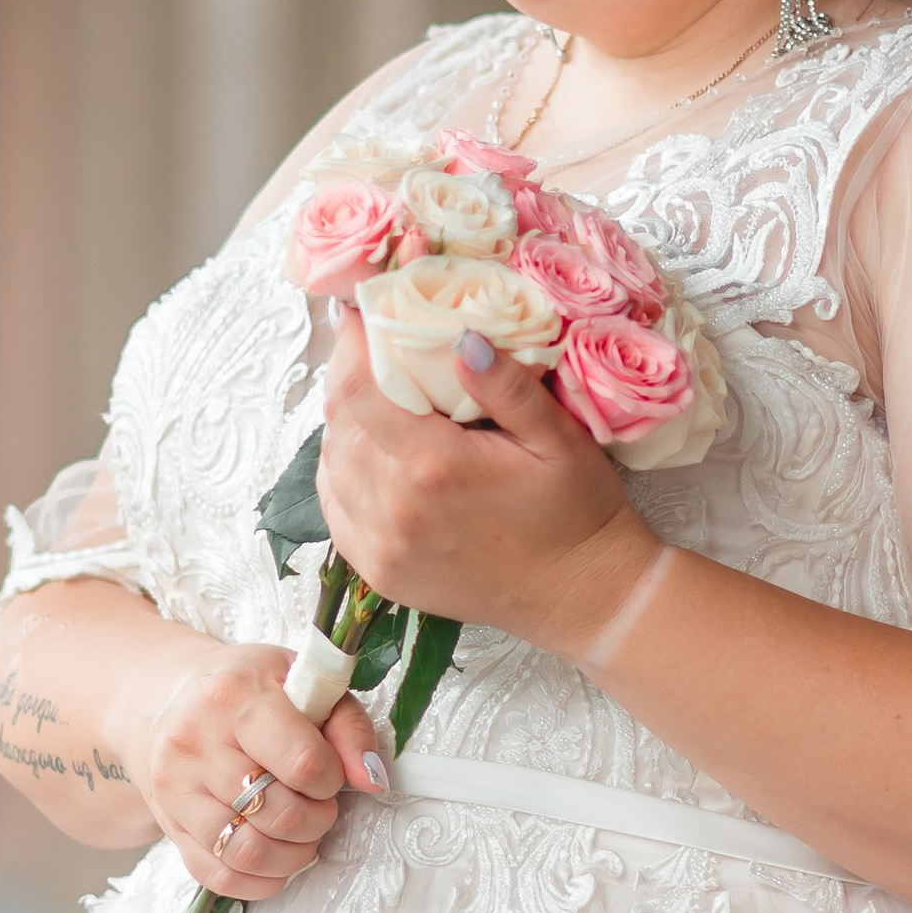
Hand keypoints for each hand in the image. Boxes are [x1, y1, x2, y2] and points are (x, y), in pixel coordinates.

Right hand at [138, 640, 385, 902]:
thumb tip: (372, 779)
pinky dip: (259, 881)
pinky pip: (218, 876)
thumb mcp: (302, 682)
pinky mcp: (169, 825)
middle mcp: (196, 744)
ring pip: (246, 853)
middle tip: (320, 805)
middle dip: (317, 820)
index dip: (331, 780)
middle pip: (278, 814)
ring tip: (301, 834)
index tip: (329, 773)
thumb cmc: (246, 689)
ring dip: (291, 856)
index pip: (301, 762)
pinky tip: (275, 859)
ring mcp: (176, 789)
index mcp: (235, 697)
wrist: (169, 697)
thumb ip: (347, 726)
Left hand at [316, 312, 648, 649]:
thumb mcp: (558, 438)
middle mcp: (394, 509)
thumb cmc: (575, 512)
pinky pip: (336, 509)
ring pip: (331, 464)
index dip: (351, 346)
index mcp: (434, 467)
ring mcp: (382, 546)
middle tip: (373, 350)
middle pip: (339, 423)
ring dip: (344, 425)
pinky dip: (342, 472)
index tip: (363, 317)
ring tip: (373, 398)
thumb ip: (506, 387)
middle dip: (349, 378)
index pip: (357, 390)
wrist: (580, 595)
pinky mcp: (380, 572)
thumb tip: (461, 339)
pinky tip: (368, 453)